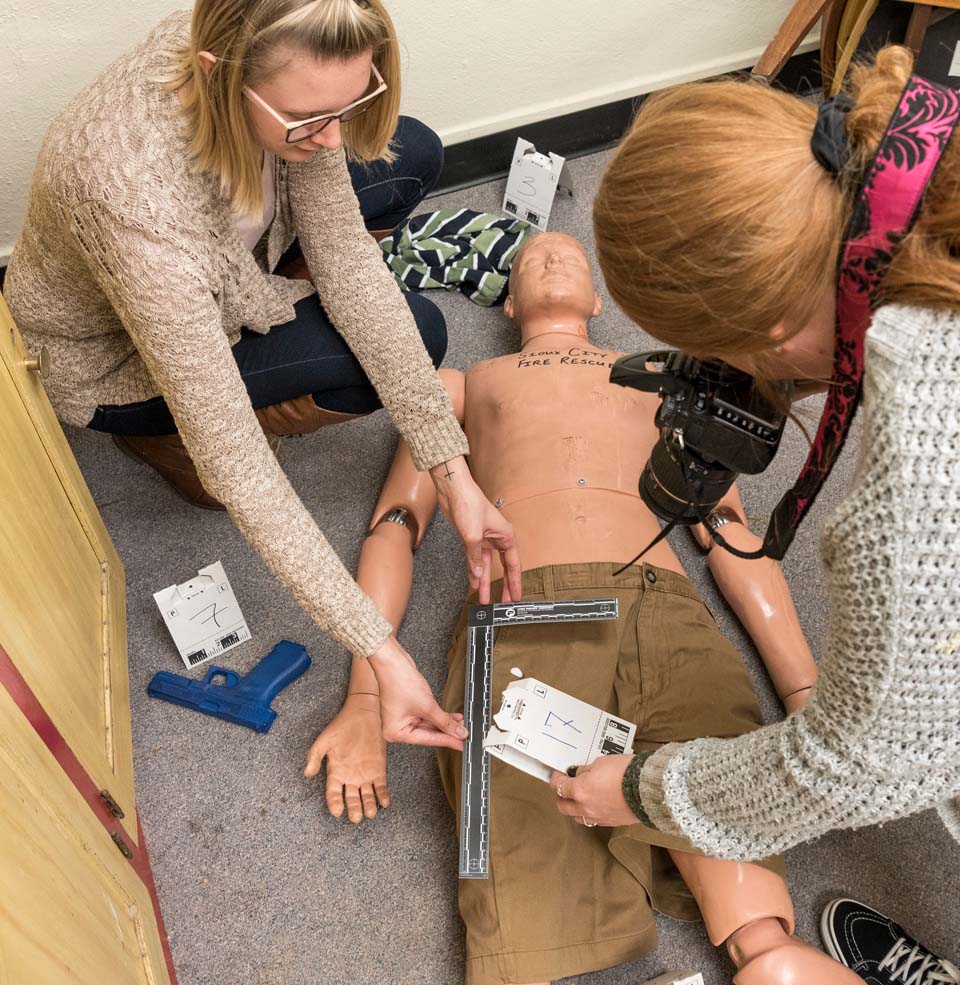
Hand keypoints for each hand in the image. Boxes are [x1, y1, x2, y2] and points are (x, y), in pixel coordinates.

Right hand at [304, 694, 390, 822]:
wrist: (363, 714)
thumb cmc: (341, 727)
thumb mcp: (324, 741)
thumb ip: (314, 757)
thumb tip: (307, 774)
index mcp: (335, 772)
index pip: (333, 793)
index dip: (334, 803)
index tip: (337, 811)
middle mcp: (350, 777)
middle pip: (351, 799)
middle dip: (354, 809)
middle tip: (356, 818)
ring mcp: (365, 774)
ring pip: (366, 796)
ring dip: (369, 805)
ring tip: (370, 813)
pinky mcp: (378, 770)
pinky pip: (381, 786)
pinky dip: (383, 795)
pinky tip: (385, 802)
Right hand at [368, 635, 466, 749]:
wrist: (393, 661)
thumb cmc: (399, 682)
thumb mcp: (427, 706)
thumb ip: (445, 721)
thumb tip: (458, 732)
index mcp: (396, 733)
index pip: (428, 740)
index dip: (447, 741)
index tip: (461, 745)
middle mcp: (397, 727)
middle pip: (428, 733)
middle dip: (447, 731)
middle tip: (464, 735)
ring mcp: (403, 717)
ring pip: (429, 724)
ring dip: (445, 723)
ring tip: (461, 724)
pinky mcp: (409, 708)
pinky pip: (427, 715)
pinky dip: (439, 716)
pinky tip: (452, 717)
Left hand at [430, 456, 521, 603]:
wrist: (453, 490)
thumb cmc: (469, 503)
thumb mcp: (473, 535)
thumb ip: (476, 558)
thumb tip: (478, 575)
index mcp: (506, 536)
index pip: (513, 565)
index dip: (515, 583)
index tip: (516, 597)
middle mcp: (498, 539)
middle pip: (503, 568)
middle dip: (502, 586)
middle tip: (504, 602)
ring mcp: (484, 539)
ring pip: (487, 566)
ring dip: (484, 582)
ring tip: (484, 599)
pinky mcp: (472, 539)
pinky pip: (475, 560)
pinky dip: (474, 571)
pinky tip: (473, 583)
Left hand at [550, 754, 638, 827]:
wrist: (648, 790)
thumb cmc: (625, 773)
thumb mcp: (601, 763)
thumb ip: (586, 770)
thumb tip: (579, 774)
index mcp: (580, 791)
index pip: (558, 787)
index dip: (556, 778)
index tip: (559, 773)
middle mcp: (585, 807)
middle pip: (563, 806)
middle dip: (560, 795)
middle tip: (565, 786)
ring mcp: (597, 817)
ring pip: (576, 816)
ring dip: (574, 807)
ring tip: (579, 796)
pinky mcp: (610, 823)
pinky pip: (592, 820)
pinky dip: (589, 812)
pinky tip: (595, 803)